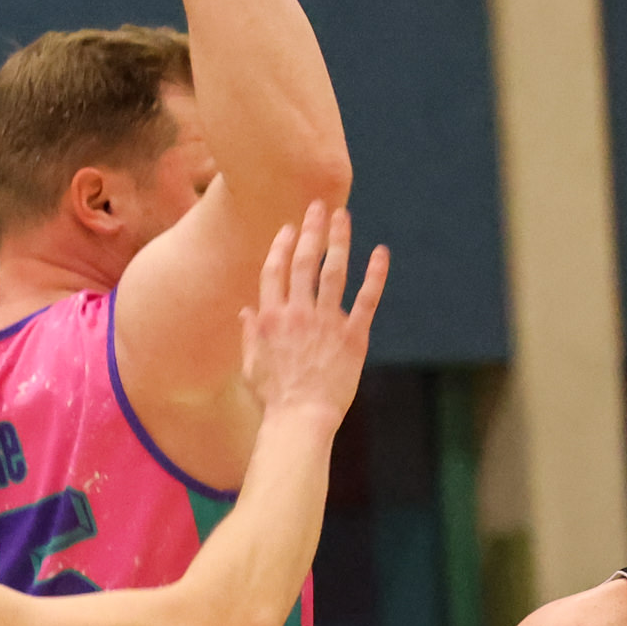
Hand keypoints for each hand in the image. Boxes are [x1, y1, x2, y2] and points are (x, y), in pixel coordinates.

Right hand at [238, 202, 386, 422]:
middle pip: (303, 261)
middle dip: (311, 230)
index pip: (274, 269)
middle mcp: (296, 313)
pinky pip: (366, 299)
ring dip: (338, 240)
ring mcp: (325, 323)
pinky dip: (375, 274)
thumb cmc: (273, 398)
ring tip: (343, 216)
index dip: (282, 245)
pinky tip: (381, 252)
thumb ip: (249, 335)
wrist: (300, 420)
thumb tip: (245, 312)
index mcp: (270, 317)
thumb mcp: (251, 365)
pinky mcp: (352, 337)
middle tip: (318, 206)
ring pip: (333, 272)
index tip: (289, 228)